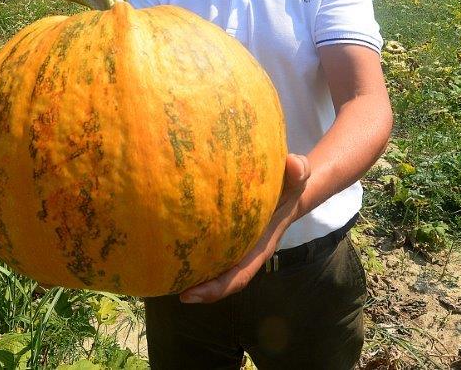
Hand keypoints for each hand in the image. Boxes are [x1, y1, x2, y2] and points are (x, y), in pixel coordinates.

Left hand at [179, 153, 309, 303]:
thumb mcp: (297, 177)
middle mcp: (245, 251)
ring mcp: (234, 243)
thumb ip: (298, 171)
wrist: (290, 185)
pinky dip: (190, 248)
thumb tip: (294, 164)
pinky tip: (167, 241)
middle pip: (220, 278)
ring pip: (211, 265)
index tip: (188, 295)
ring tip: (162, 273)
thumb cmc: (290, 184)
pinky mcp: (225, 232)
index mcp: (260, 248)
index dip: (215, 289)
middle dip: (196, 287)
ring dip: (190, 270)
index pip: (237, 277)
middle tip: (169, 287)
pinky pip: (206, 245)